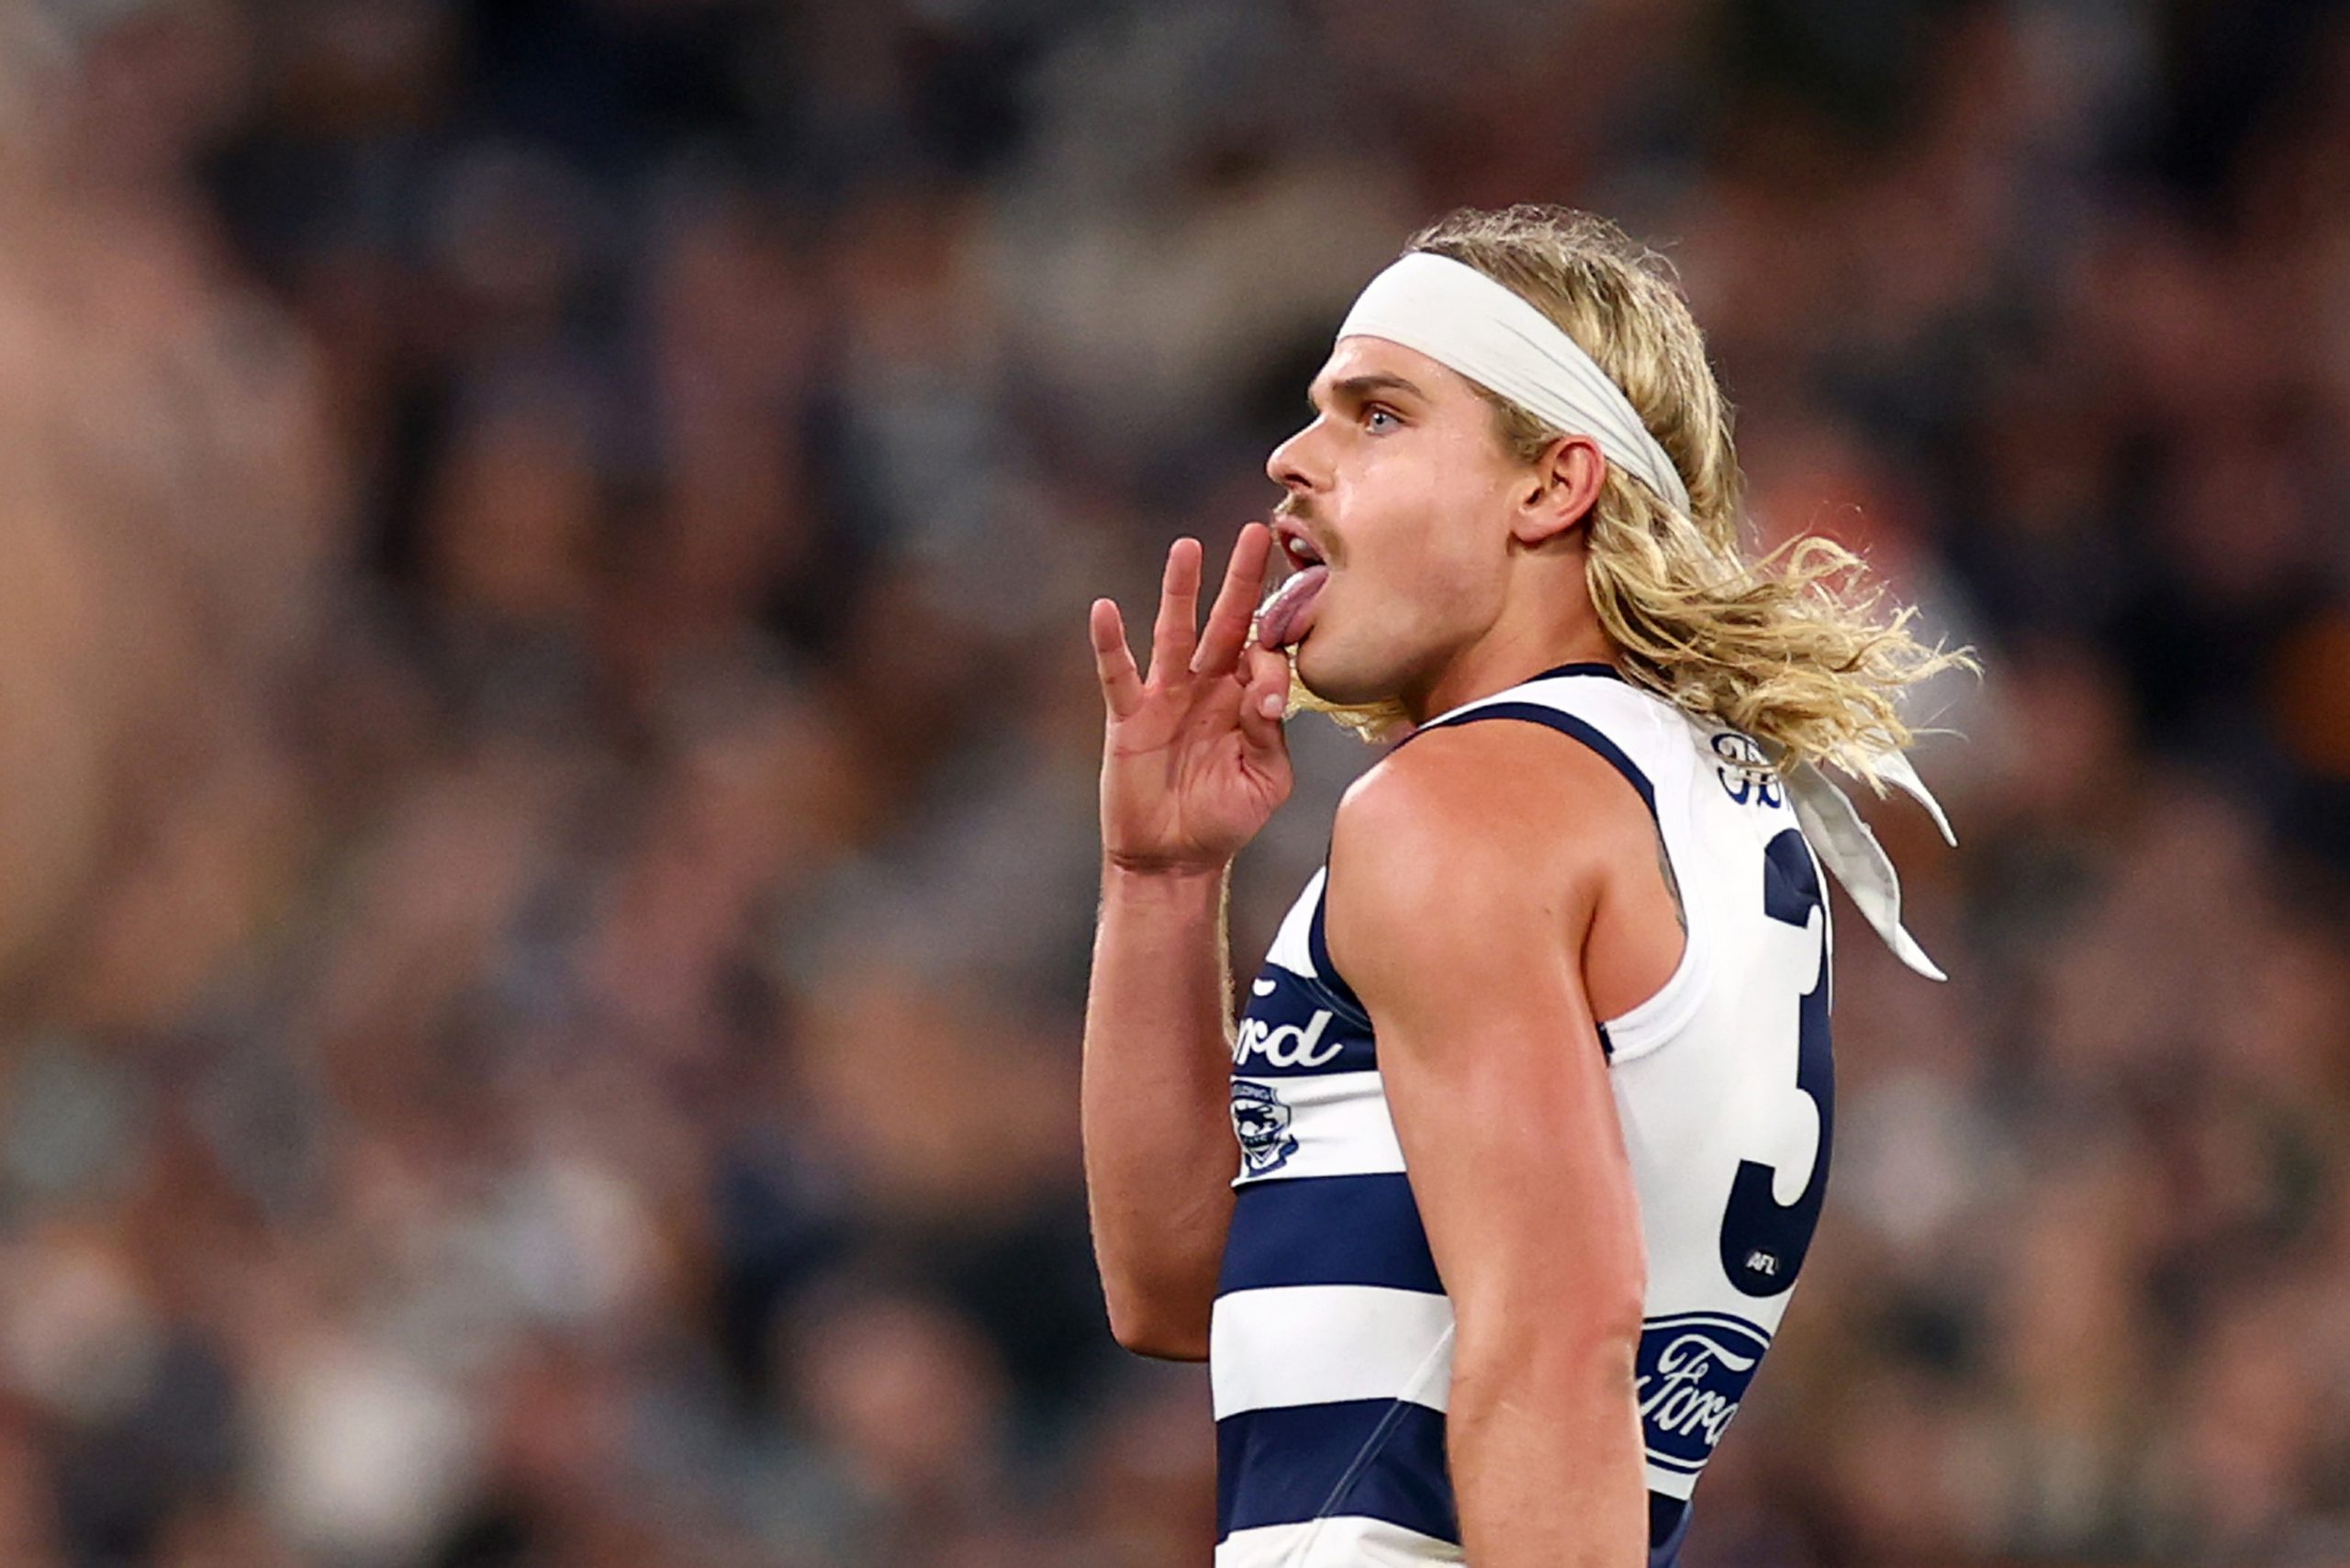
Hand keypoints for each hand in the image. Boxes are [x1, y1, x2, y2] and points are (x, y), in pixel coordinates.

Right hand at [1091, 525, 1293, 874]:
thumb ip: (1270, 734)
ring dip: (1180, 591)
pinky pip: (1118, 674)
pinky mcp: (1130, 717)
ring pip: (1175, 633)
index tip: (1270, 678)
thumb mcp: (1265, 783)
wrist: (1174, 858)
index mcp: (1247, 699)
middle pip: (1227, 622)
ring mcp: (1167, 697)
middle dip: (1243, 579)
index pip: (1266, 656)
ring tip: (1187, 548)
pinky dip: (1110, 643)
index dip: (1273, 655)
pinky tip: (1106, 610)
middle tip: (1256, 532)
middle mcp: (1209, 687)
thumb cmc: (1225, 819)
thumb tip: (1267, 691)